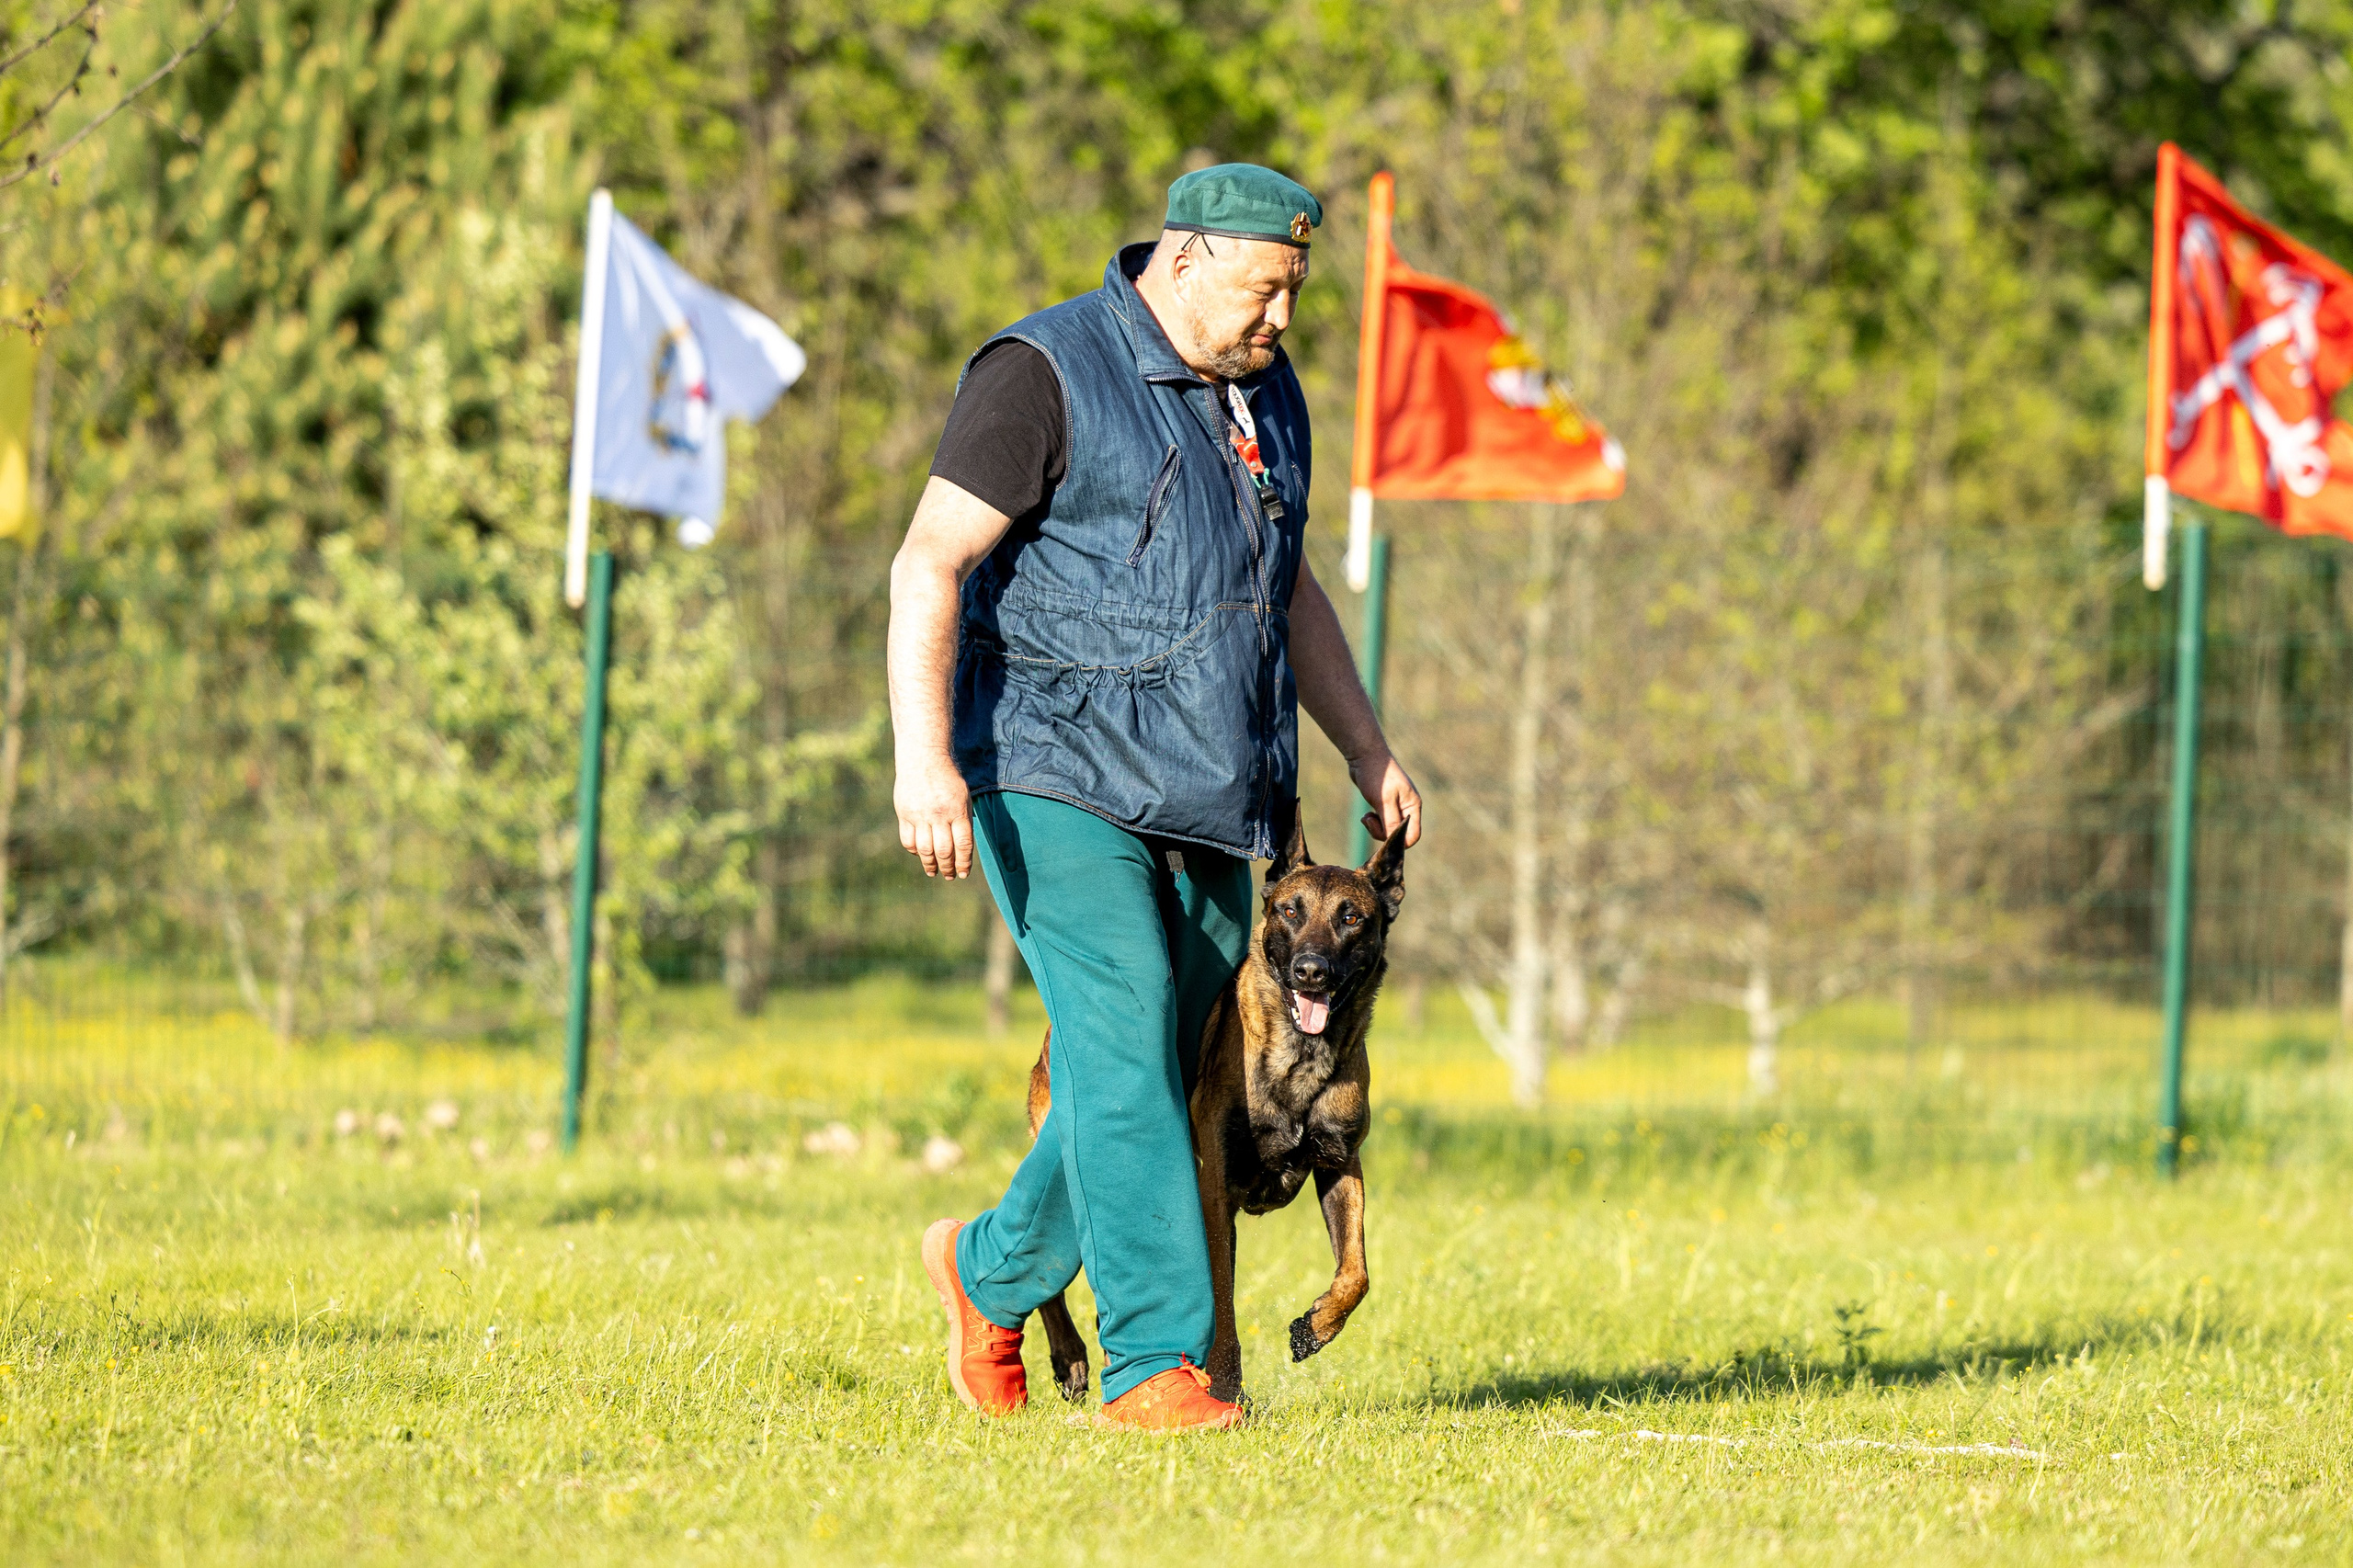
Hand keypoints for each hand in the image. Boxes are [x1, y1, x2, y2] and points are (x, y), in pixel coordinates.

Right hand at [894, 754, 974, 878]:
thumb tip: (963, 849)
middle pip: (944, 850)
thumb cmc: (948, 780)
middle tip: (950, 876)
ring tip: (934, 872)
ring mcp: (919, 815)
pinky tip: (920, 854)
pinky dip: (914, 851)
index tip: (963, 873)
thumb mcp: (963, 797)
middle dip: (948, 867)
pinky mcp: (904, 814)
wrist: (923, 759)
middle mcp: (939, 815)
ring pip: (925, 849)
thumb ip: (964, 821)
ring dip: (930, 864)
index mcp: (957, 810)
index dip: (964, 862)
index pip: (963, 844)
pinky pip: (908, 840)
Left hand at [1350, 750, 1422, 847]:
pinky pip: (1382, 823)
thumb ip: (1391, 821)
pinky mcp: (1385, 805)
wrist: (1364, 755)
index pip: (1413, 835)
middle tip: (1369, 820)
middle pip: (1399, 834)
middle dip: (1382, 832)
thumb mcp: (1384, 801)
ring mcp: (1397, 806)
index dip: (1398, 840)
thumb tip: (1395, 840)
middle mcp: (1407, 808)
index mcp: (1412, 806)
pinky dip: (1373, 822)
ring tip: (1366, 816)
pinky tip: (1366, 814)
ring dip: (1375, 827)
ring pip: (1389, 830)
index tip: (1381, 831)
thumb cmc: (1376, 775)